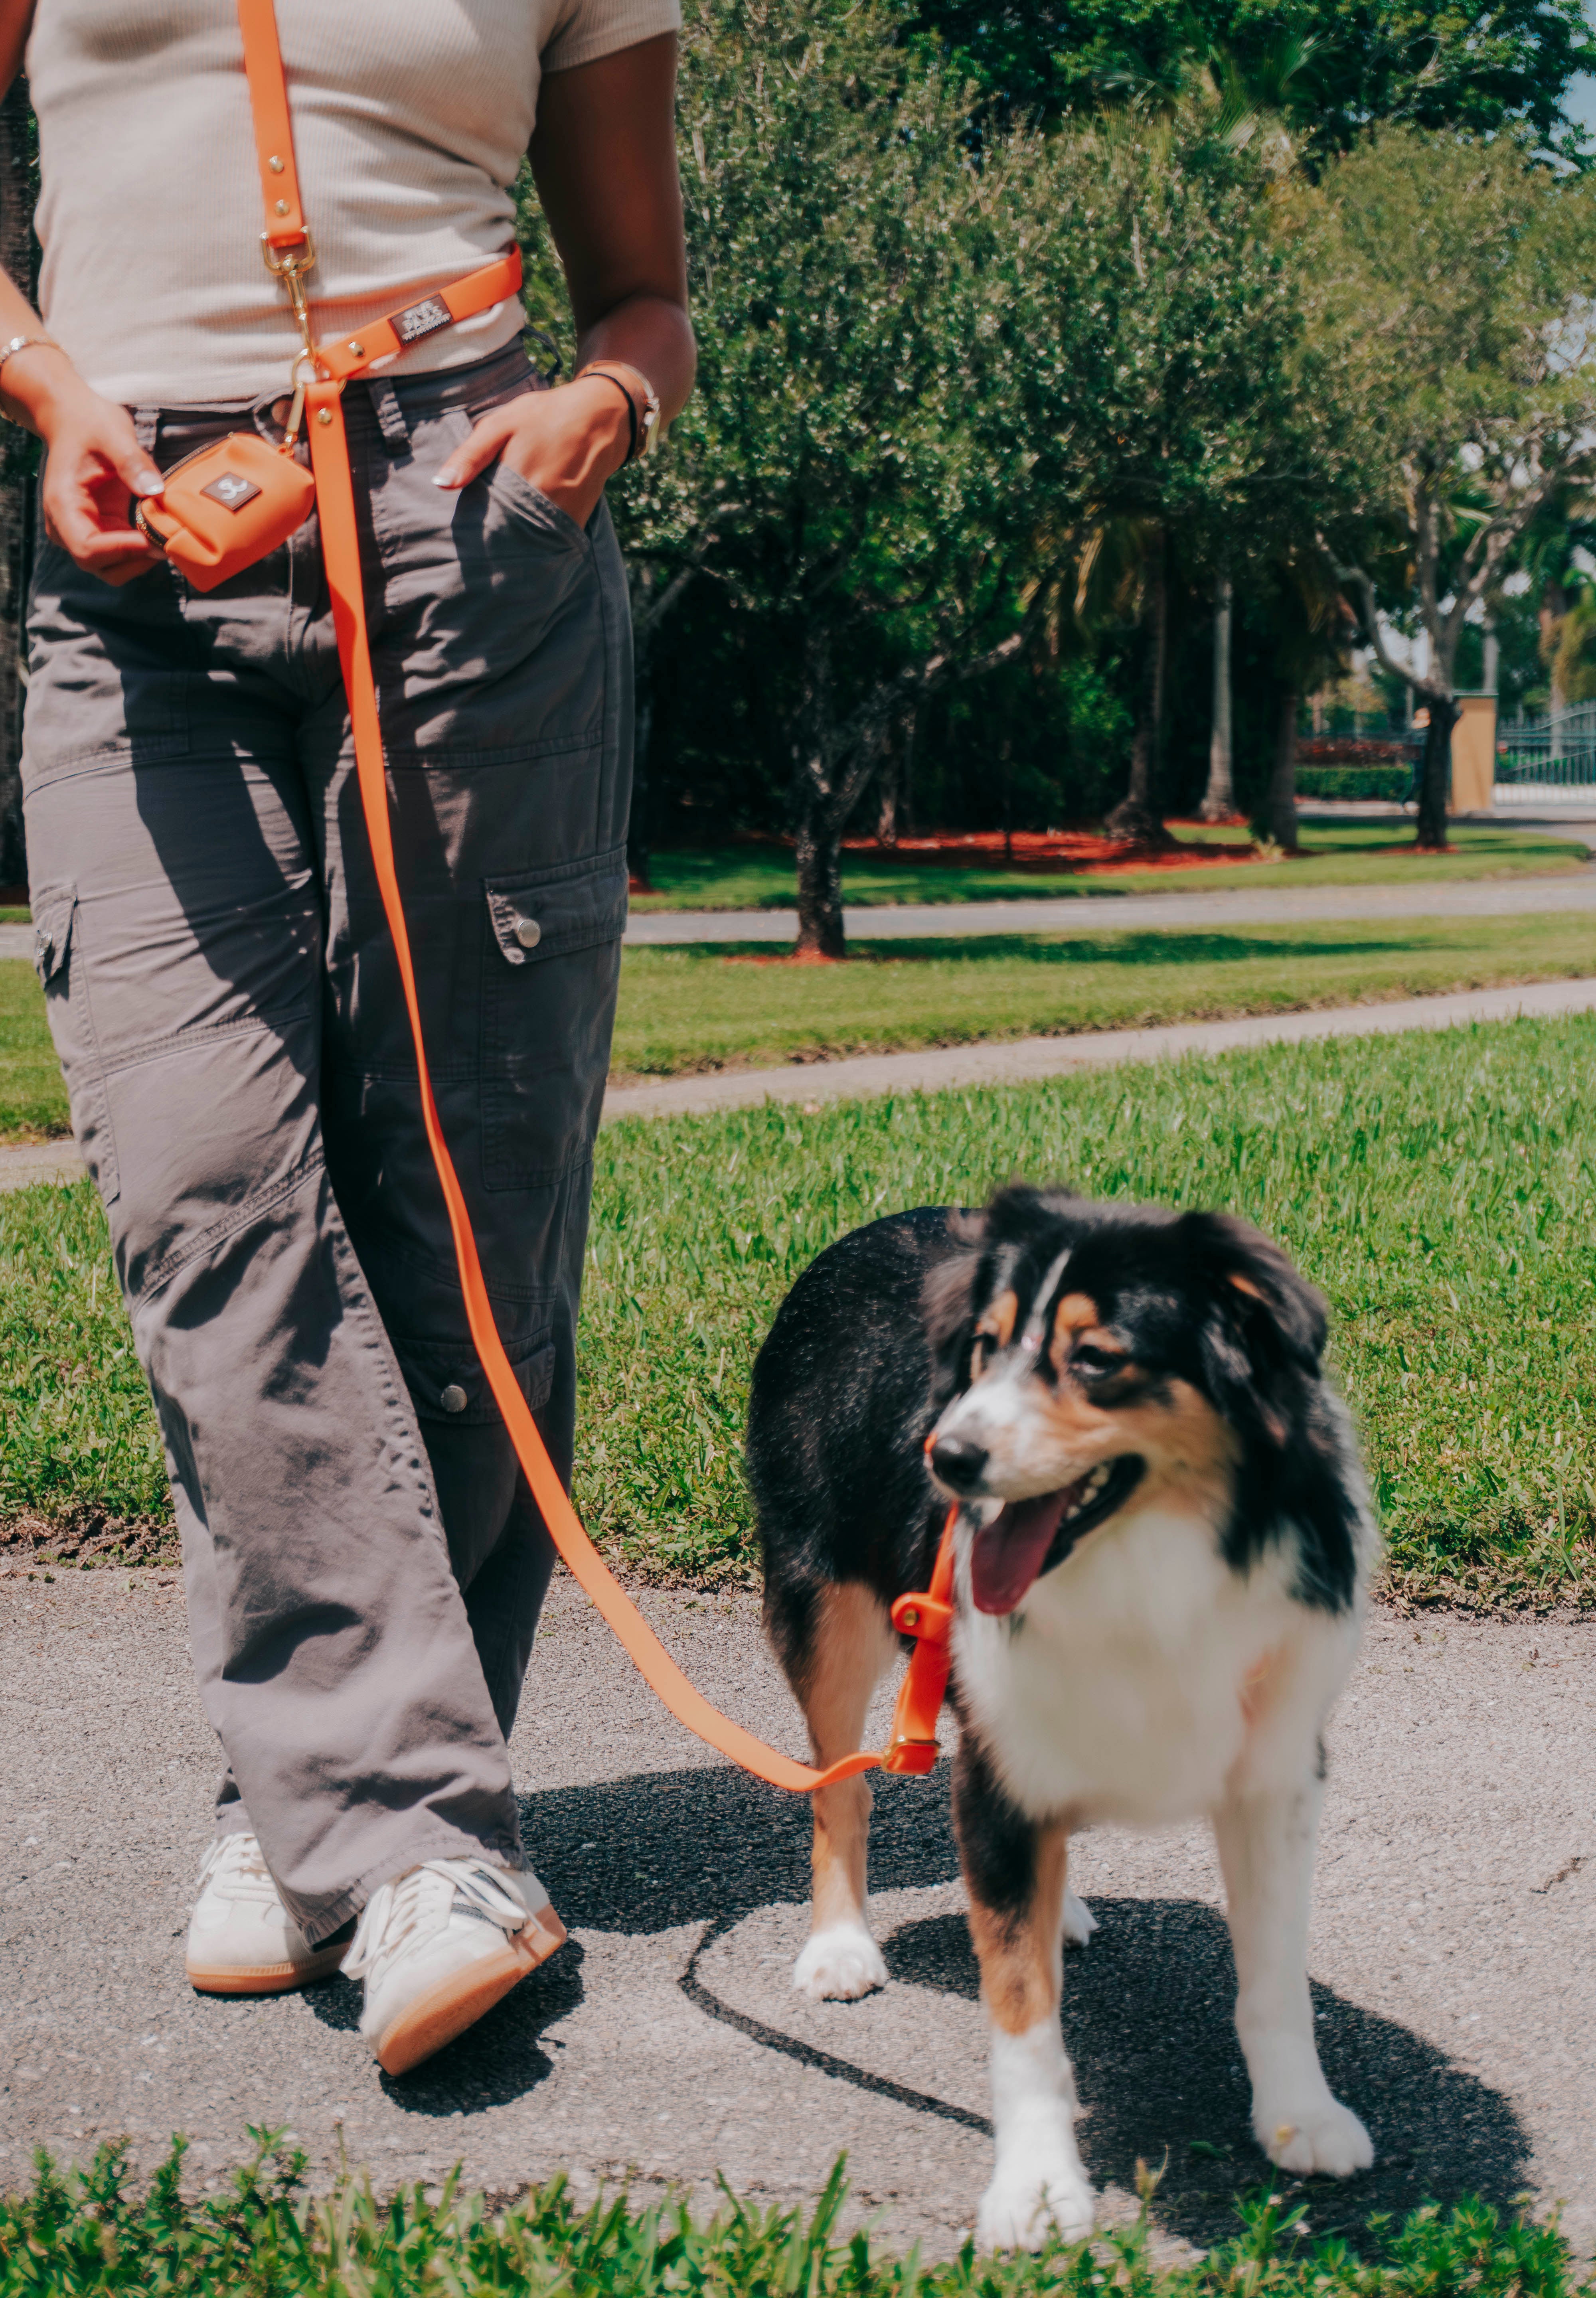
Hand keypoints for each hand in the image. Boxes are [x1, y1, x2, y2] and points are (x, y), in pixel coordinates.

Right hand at [24, 358, 165, 586]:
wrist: (72, 417)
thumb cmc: (88, 422)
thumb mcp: (113, 433)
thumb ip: (132, 462)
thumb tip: (154, 491)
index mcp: (63, 504)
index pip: (87, 549)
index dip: (121, 551)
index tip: (150, 540)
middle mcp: (67, 525)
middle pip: (101, 566)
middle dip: (136, 560)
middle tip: (166, 542)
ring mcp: (83, 530)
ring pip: (112, 568)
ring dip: (141, 560)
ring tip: (165, 538)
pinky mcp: (100, 529)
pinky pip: (121, 555)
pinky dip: (141, 551)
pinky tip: (159, 534)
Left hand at [432, 375, 632, 528]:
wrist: (600, 418)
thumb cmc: (544, 415)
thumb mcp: (501, 424)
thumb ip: (470, 455)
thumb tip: (440, 485)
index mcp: (515, 480)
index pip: (482, 520)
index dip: (469, 529)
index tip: (460, 532)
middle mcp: (539, 504)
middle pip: (504, 536)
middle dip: (489, 539)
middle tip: (476, 540)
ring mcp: (561, 516)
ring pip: (527, 542)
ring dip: (512, 542)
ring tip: (500, 536)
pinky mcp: (576, 522)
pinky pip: (549, 539)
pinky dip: (535, 538)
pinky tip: (525, 529)